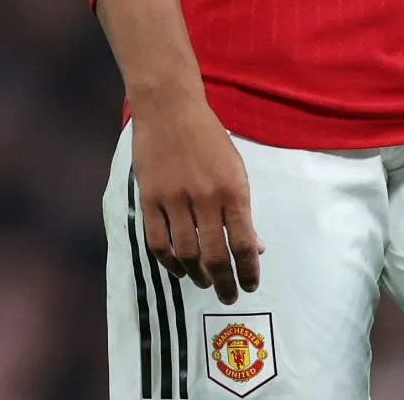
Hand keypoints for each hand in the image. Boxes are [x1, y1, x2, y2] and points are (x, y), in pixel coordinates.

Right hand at [132, 81, 264, 303]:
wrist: (169, 108)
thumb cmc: (208, 137)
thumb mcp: (236, 169)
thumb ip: (243, 210)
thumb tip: (254, 248)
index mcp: (233, 190)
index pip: (244, 244)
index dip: (249, 271)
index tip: (250, 286)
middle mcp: (205, 198)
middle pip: (215, 256)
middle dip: (225, 283)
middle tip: (228, 295)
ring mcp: (174, 199)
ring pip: (185, 253)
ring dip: (197, 275)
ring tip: (204, 282)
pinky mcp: (149, 198)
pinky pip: (157, 241)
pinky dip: (168, 261)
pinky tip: (178, 268)